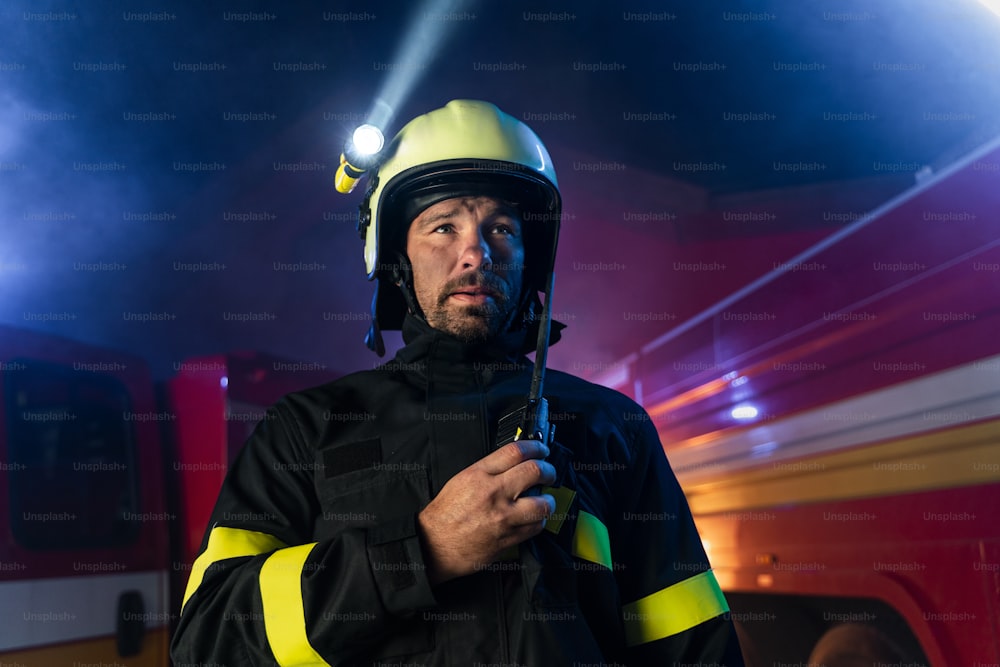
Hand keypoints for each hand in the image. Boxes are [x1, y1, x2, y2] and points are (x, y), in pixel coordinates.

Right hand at [417, 439, 555, 584]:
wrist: (433, 545)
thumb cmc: (443, 516)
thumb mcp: (460, 480)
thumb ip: (487, 471)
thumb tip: (513, 464)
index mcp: (479, 475)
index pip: (516, 452)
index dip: (535, 447)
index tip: (541, 450)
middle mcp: (493, 493)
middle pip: (535, 472)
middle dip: (548, 470)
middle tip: (549, 473)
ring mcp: (503, 517)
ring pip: (542, 503)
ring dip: (548, 500)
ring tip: (545, 500)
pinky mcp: (508, 538)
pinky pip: (535, 527)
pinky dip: (538, 521)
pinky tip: (534, 519)